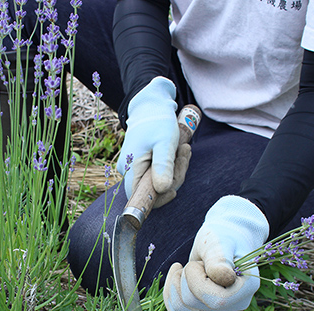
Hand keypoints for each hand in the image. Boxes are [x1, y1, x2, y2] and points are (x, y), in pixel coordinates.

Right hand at [117, 76, 181, 206]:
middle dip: (174, 176)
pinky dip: (173, 164)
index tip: (173, 191)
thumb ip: (163, 166)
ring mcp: (137, 168)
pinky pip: (161, 172)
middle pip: (154, 190)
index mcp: (131, 167)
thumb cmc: (158, 122)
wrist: (151, 107)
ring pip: (161, 181)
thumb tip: (162, 190)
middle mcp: (130, 170)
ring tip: (183, 149)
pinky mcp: (144, 164)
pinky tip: (179, 151)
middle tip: (184, 155)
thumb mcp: (164, 142)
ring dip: (177, 168)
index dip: (157, 199)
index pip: (139, 197)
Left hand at [163, 196, 269, 310]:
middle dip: (186, 278)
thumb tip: (225, 278)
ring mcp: (220, 309)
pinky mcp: (205, 310)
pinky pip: (177, 310)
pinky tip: (177, 274)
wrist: (224, 238)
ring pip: (182, 309)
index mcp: (247, 287)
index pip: (215, 300)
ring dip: (177, 283)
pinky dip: (170, 291)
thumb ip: (219, 260)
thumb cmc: (224, 236)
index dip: (197, 280)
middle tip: (198, 262)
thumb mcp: (220, 242)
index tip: (200, 262)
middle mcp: (236, 303)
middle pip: (194, 304)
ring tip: (190, 266)